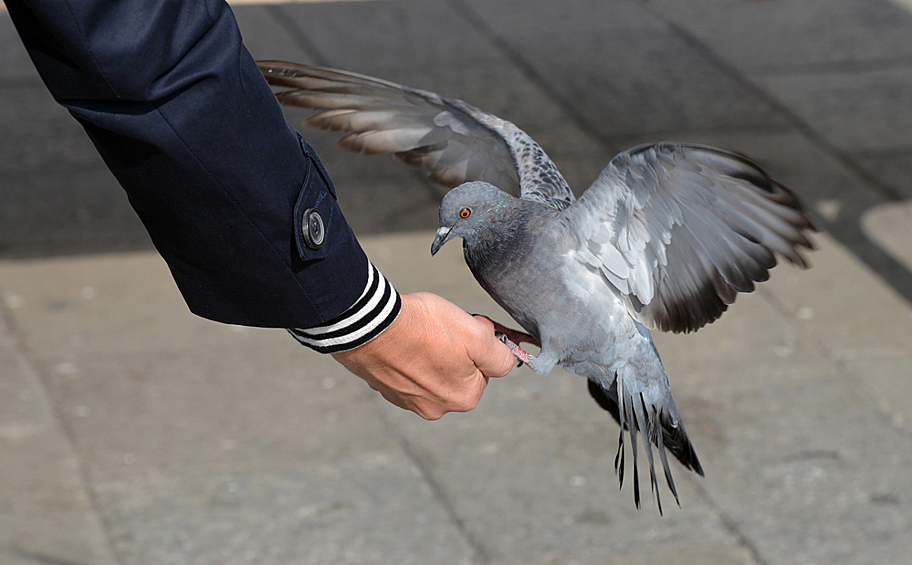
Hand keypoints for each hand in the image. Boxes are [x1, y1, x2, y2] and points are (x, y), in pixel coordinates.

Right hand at [331, 292, 514, 419]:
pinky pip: (406, 372)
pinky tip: (401, 342)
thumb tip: (503, 359)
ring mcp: (409, 401)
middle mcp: (437, 407)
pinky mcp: (386, 390)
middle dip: (455, 352)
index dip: (478, 343)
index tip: (466, 327)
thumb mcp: (477, 335)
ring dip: (430, 354)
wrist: (371, 325)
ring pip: (432, 372)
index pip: (486, 368)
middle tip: (440, 329)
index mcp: (464, 397)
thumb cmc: (424, 327)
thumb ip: (499, 354)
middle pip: (459, 373)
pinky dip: (407, 358)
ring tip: (418, 334)